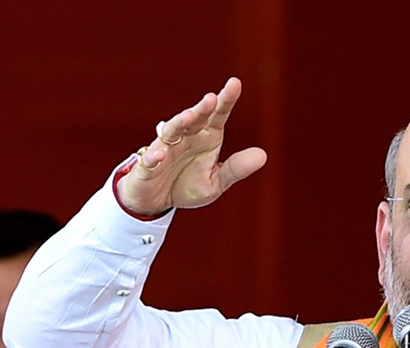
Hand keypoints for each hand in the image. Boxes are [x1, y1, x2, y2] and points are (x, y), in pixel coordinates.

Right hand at [117, 77, 266, 215]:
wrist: (156, 201)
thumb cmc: (187, 186)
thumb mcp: (216, 182)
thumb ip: (236, 168)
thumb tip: (263, 155)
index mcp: (207, 137)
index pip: (218, 115)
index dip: (226, 100)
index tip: (235, 83)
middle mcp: (186, 137)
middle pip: (195, 118)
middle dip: (202, 108)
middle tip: (212, 98)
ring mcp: (165, 148)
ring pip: (172, 131)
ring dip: (180, 122)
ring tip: (190, 116)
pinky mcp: (147, 165)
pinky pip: (149, 160)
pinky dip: (153, 157)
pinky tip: (160, 155)